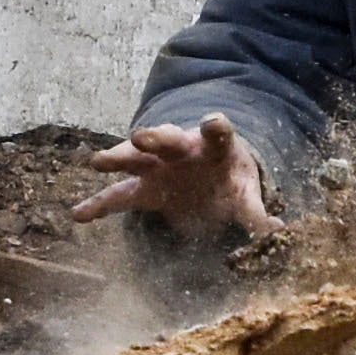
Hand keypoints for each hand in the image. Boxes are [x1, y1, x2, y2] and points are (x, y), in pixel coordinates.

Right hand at [75, 118, 274, 233]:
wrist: (208, 176)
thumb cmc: (227, 179)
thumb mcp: (245, 193)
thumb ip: (256, 213)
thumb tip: (278, 232)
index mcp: (213, 146)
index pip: (215, 132)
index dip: (214, 127)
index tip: (211, 122)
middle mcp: (180, 149)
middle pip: (166, 138)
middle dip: (153, 137)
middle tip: (140, 136)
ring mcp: (156, 164)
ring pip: (134, 156)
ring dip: (118, 157)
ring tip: (99, 162)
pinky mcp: (141, 185)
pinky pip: (116, 195)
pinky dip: (98, 205)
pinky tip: (78, 215)